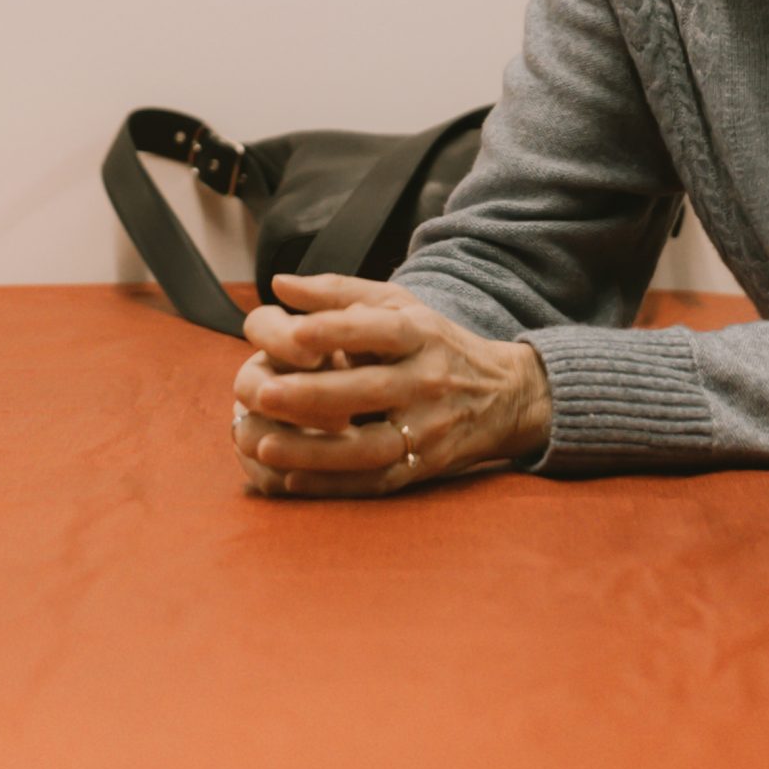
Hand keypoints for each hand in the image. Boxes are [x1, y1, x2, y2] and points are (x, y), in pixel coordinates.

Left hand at [229, 274, 550, 496]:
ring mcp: (428, 429)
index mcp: (421, 334)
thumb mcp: (399, 305)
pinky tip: (292, 479)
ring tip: (265, 444)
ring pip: (370, 446)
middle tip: (263, 393)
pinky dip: (334, 484)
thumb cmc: (435, 344)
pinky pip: (375, 481)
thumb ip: (338, 292)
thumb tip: (278, 284)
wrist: (505, 397)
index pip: (381, 330)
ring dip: (316, 450)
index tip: (294, 332)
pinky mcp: (423, 468)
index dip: (339, 330)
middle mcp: (427, 382)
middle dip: (315, 395)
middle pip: (371, 390)